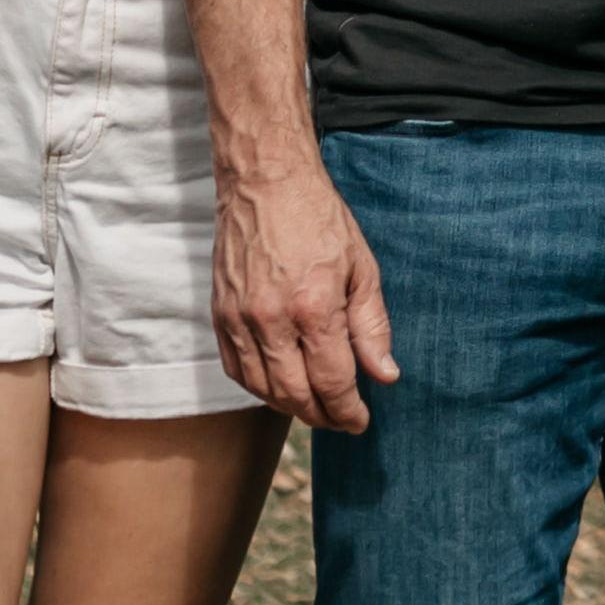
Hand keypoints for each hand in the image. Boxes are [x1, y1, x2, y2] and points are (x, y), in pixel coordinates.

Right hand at [211, 147, 400, 433]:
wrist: (265, 182)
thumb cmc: (319, 220)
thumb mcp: (361, 269)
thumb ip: (372, 327)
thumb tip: (385, 376)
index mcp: (313, 308)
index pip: (332, 382)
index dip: (349, 411)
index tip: (361, 421)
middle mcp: (270, 320)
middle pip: (296, 395)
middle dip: (323, 417)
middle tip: (343, 420)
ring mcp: (239, 319)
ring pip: (263, 389)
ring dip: (291, 407)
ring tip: (316, 407)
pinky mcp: (219, 314)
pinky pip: (237, 369)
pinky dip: (259, 388)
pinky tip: (280, 387)